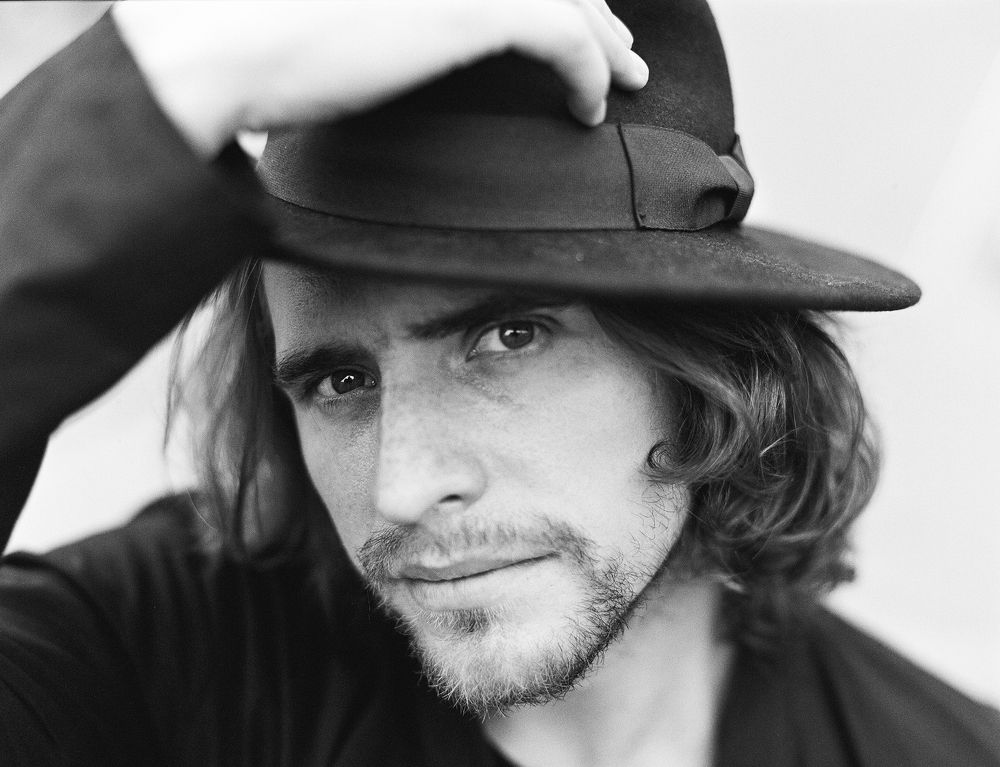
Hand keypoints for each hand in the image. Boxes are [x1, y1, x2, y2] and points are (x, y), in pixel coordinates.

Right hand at [112, 0, 648, 156]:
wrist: (226, 46)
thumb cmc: (261, 37)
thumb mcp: (345, 9)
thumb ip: (393, 12)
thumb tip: (412, 33)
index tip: (583, 19)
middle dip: (596, 9)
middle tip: (623, 50)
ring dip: (606, 41)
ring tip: (626, 80)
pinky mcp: (470, 8)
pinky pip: (561, 38)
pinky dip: (589, 72)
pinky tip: (591, 107)